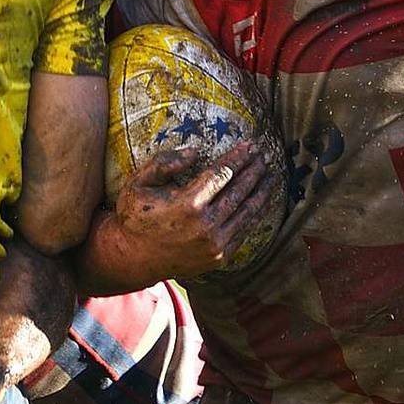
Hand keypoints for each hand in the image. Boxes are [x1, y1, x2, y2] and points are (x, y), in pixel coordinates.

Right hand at [105, 140, 280, 282]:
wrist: (133, 258)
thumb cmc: (134, 217)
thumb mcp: (138, 183)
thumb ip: (164, 163)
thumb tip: (195, 152)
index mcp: (187, 204)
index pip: (222, 174)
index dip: (238, 157)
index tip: (250, 145)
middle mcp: (205, 226)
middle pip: (239, 191)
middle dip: (254, 171)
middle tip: (264, 156)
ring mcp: (215, 244)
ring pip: (247, 213)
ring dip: (261, 192)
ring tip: (270, 176)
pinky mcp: (219, 257)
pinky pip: (243, 232)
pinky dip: (255, 215)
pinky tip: (260, 202)